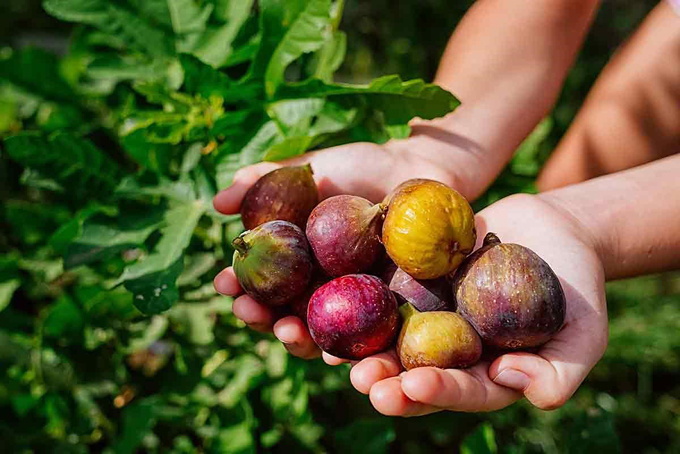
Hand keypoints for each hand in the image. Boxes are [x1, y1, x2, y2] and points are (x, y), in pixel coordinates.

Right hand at [213, 127, 486, 359]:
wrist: (417, 169)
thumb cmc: (360, 167)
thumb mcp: (309, 169)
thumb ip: (264, 181)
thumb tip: (217, 204)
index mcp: (295, 259)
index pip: (259, 280)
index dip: (238, 285)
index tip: (223, 282)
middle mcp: (317, 285)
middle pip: (281, 312)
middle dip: (261, 317)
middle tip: (249, 311)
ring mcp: (350, 301)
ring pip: (318, 332)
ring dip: (297, 339)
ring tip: (288, 333)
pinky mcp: (385, 311)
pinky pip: (366, 337)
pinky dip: (349, 348)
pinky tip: (337, 353)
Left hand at [348, 193, 608, 414]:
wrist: (553, 230)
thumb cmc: (577, 286)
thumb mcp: (583, 332)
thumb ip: (559, 371)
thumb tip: (515, 384)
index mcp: (484, 373)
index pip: (458, 390)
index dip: (436, 392)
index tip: (415, 386)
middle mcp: (447, 349)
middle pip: (411, 372)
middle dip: (386, 380)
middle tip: (364, 381)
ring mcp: (426, 314)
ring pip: (387, 337)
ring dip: (360, 347)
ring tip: (335, 354)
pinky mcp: (410, 279)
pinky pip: (380, 290)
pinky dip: (356, 298)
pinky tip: (330, 300)